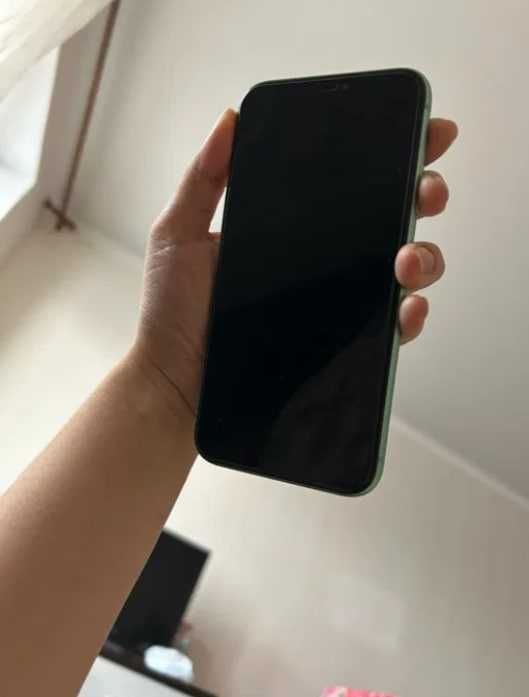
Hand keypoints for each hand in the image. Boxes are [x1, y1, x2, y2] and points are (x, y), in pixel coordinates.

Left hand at [135, 110, 456, 413]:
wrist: (174, 384)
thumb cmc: (170, 314)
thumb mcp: (178, 236)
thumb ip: (202, 180)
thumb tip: (229, 119)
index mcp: (290, 228)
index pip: (349, 185)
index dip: (391, 157)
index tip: (421, 135)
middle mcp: (320, 263)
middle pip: (389, 221)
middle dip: (421, 198)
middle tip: (424, 192)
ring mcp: (336, 304)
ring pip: (402, 272)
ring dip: (424, 257)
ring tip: (406, 259)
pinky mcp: (342, 347)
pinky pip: (391, 328)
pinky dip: (412, 315)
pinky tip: (408, 306)